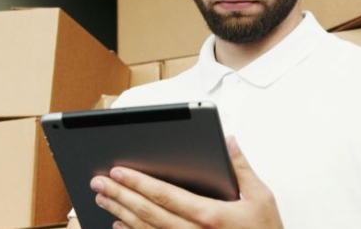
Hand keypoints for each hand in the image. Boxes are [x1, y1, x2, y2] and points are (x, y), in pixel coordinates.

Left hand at [90, 136, 283, 228]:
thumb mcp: (261, 197)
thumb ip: (241, 167)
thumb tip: (228, 141)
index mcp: (210, 216)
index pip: (165, 196)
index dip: (138, 183)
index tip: (118, 171)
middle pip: (148, 212)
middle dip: (120, 195)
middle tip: (98, 182)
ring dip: (121, 212)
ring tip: (102, 197)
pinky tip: (118, 224)